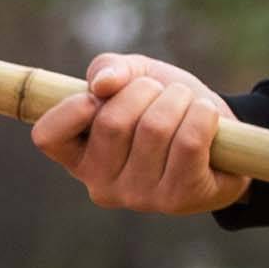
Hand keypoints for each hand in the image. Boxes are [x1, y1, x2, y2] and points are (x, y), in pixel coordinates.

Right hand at [34, 55, 239, 214]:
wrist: (220, 134)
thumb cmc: (165, 104)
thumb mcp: (133, 75)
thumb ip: (108, 68)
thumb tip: (104, 84)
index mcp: (79, 156)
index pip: (48, 137)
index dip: (72, 107)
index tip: (100, 96)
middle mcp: (102, 184)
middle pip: (111, 121)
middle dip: (144, 90)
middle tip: (161, 93)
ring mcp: (139, 197)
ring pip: (154, 128)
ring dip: (178, 99)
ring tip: (187, 104)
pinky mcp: (179, 198)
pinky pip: (188, 142)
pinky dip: (202, 115)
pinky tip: (206, 117)